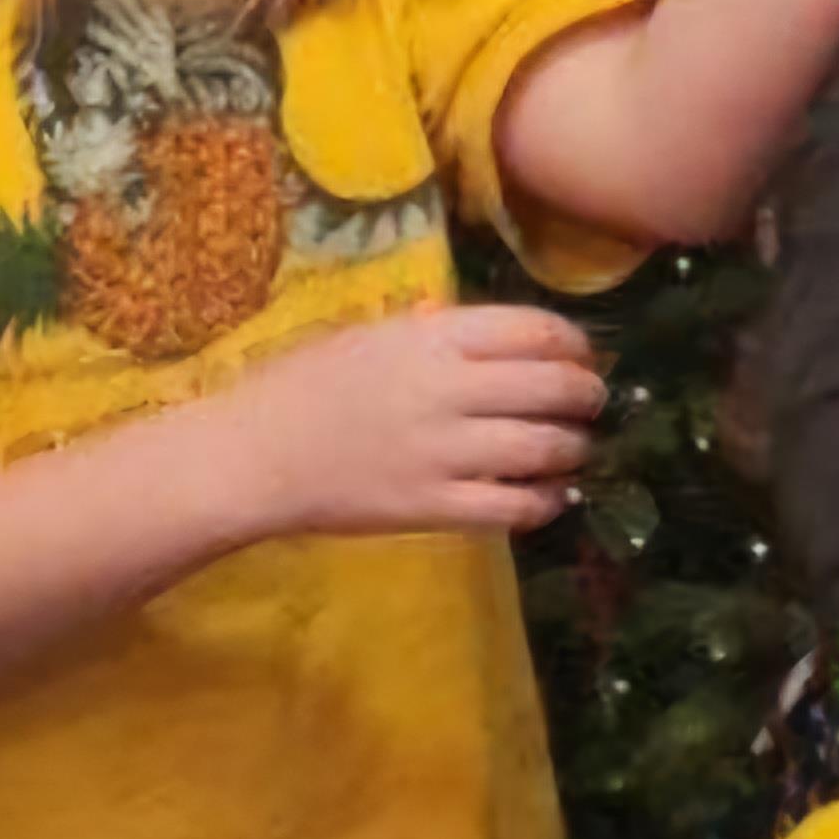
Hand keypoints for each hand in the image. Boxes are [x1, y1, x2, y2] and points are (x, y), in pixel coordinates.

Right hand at [215, 304, 605, 541]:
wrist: (250, 458)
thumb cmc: (298, 389)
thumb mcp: (364, 337)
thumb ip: (431, 332)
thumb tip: (492, 333)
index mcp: (429, 338)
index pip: (536, 331)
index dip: (574, 344)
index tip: (580, 355)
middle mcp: (447, 390)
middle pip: (555, 388)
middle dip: (587, 396)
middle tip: (588, 403)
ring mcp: (443, 453)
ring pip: (546, 449)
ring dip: (575, 449)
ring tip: (573, 450)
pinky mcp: (434, 508)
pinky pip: (516, 507)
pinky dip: (548, 501)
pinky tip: (551, 496)